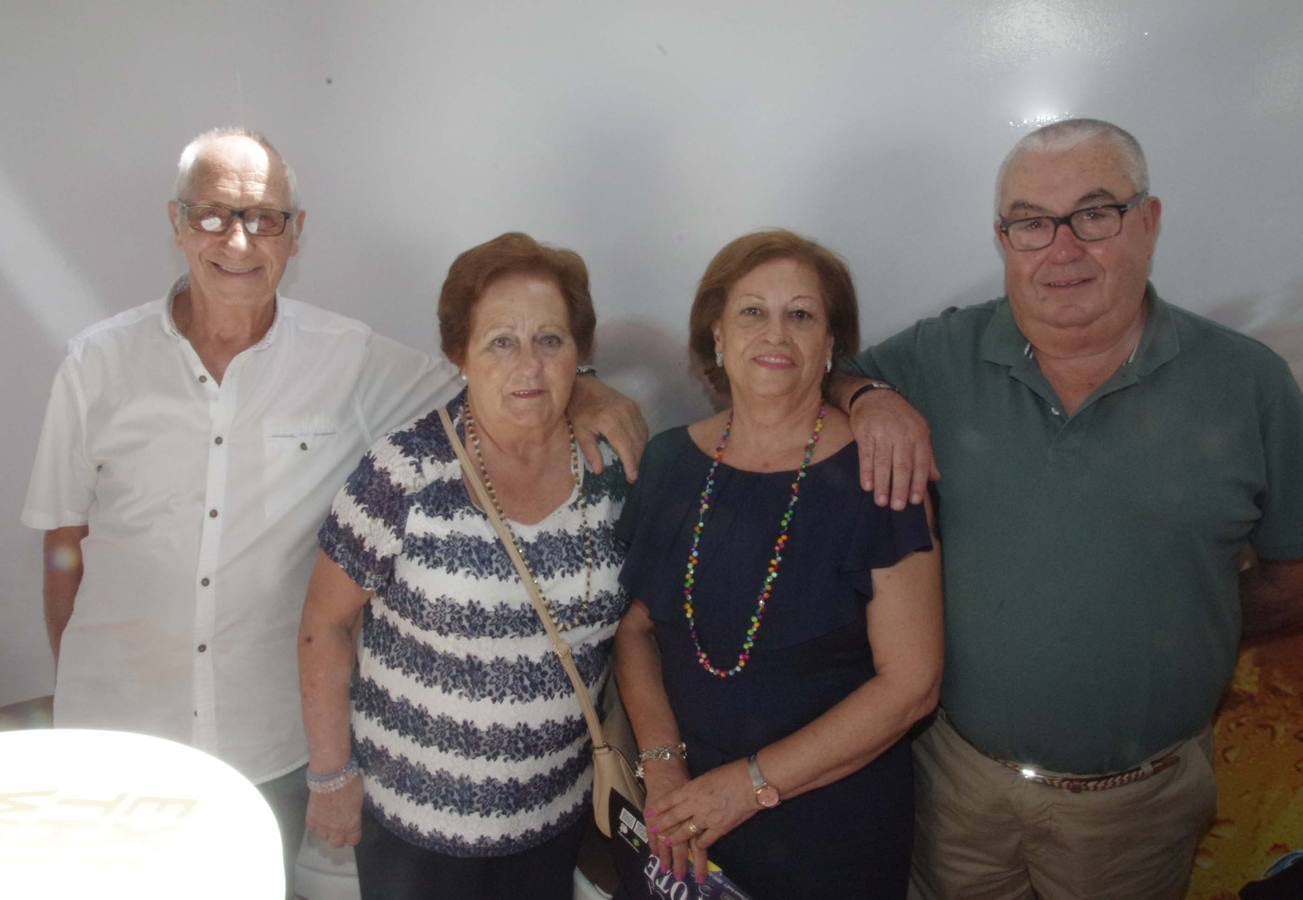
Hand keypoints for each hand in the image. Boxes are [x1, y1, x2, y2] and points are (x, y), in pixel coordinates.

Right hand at [305, 777, 362, 847]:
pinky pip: (311, 828)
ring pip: (323, 837)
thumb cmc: (349, 783)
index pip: (353, 840)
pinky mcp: (311, 818)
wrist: (331, 775)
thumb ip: (354, 812)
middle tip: (339, 828)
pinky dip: (314, 824)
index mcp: (352, 824)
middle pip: (336, 844)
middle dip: (338, 837)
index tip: (352, 831)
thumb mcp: (359, 799)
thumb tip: (352, 812)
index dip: (352, 836)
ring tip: (328, 820)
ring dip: (326, 830)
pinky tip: (318, 816)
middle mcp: (337, 829)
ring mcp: (322, 825)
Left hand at [567, 375, 648, 480]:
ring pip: (642, 435)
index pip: (625, 447)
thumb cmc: (578, 410)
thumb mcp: (579, 432)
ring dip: (640, 450)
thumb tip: (600, 471)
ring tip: (633, 462)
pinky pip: (642, 426)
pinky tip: (635, 447)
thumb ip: (590, 451)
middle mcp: (624, 414)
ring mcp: (631, 408)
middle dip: (636, 460)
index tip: (632, 478)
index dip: (630, 464)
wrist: (583, 386)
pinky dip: (641, 439)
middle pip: (636, 443)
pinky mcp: (634, 405)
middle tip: (632, 473)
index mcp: (609, 421)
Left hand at [646, 760, 756, 882]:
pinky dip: (698, 845)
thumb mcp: (709, 776)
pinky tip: (695, 848)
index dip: (658, 808)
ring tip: (667, 843)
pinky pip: (704, 840)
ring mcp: (706, 818)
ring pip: (685, 831)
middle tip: (653, 831)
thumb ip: (698, 788)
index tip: (649, 814)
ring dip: (675, 838)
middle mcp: (695, 804)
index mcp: (692, 788)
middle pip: (673, 817)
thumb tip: (692, 794)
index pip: (670, 799)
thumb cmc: (733, 773)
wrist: (751, 782)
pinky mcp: (719, 828)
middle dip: (662, 825)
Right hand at [849, 388, 938, 508]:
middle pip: (902, 465)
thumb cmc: (900, 418)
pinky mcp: (865, 433)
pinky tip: (867, 486)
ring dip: (882, 484)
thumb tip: (936, 478)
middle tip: (898, 507)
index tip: (915, 501)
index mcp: (919, 435)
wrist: (875, 397)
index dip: (918, 483)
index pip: (921, 463)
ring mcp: (883, 433)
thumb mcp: (919, 431)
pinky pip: (866, 455)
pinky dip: (866, 472)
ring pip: (883, 463)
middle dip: (900, 488)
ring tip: (881, 502)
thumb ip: (927, 456)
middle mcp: (902, 435)